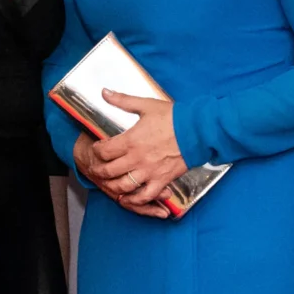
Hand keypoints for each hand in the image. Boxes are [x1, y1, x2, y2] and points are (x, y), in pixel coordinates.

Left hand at [86, 91, 187, 218]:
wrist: (197, 130)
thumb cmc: (173, 117)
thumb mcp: (146, 105)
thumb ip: (122, 100)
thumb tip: (104, 92)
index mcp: (131, 140)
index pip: (104, 151)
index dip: (96, 150)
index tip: (97, 148)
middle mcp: (137, 159)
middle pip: (109, 171)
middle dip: (99, 170)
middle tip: (96, 168)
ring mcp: (149, 172)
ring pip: (123, 186)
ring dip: (112, 186)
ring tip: (108, 183)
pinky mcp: (162, 180)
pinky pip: (145, 196)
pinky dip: (135, 200)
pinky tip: (128, 199)